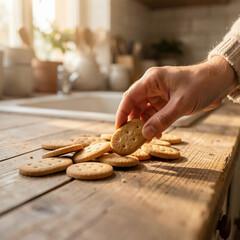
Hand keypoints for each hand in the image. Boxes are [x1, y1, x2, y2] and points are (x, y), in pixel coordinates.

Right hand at [115, 56, 236, 138]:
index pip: (130, 96)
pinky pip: (155, 115)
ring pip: (145, 112)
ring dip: (145, 125)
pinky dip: (155, 124)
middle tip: (131, 136)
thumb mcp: (182, 104)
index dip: (122, 112)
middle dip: (133, 121)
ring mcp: (159, 95)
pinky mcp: (166, 102)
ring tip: (145, 138)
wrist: (219, 81)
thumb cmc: (201, 84)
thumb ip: (162, 119)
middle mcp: (153, 86)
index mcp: (152, 80)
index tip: (118, 127)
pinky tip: (157, 134)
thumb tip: (145, 133)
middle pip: (136, 105)